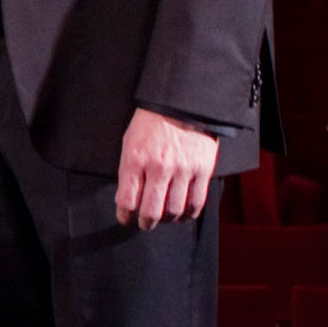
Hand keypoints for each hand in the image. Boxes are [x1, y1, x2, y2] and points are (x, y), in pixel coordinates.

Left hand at [115, 107, 219, 229]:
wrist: (182, 103)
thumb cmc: (152, 122)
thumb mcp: (130, 142)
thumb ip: (128, 171)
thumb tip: (126, 199)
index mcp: (136, 159)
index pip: (127, 200)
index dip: (125, 216)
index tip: (126, 218)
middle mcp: (159, 167)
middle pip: (151, 211)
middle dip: (145, 223)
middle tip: (145, 224)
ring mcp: (183, 170)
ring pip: (174, 210)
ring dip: (167, 220)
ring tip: (164, 218)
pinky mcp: (203, 170)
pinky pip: (196, 202)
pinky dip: (189, 214)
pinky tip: (183, 214)